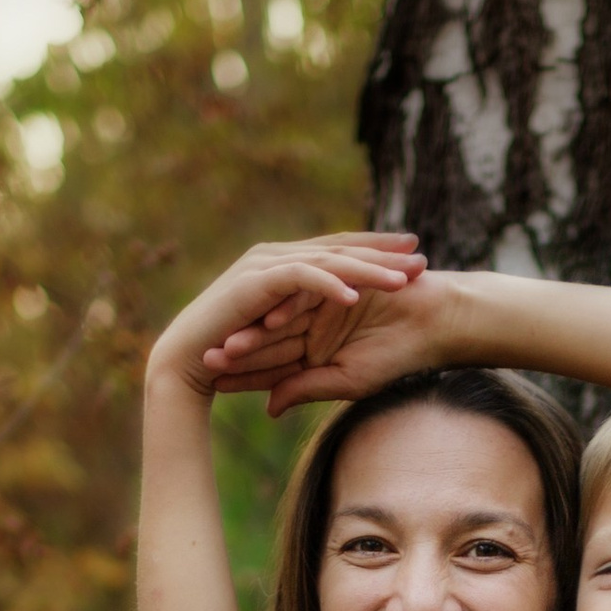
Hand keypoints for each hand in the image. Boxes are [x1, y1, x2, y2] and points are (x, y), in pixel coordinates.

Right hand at [149, 235, 423, 402]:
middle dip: (383, 253)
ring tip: (403, 279)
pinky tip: (356, 294)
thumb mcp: (282, 336)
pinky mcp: (256, 281)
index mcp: (285, 265)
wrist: (189, 361)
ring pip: (327, 260)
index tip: (414, 255)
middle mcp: (276, 256)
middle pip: (340, 249)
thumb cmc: (232, 354)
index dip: (377, 251)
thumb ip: (307, 324)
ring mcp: (266, 265)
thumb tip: (340, 327)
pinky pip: (301, 278)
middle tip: (422, 256)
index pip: (339, 251)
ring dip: (367, 269)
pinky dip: (328, 284)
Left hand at [205, 261, 461, 417]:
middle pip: (268, 340)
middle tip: (204, 361)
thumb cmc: (398, 356)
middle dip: (238, 352)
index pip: (271, 364)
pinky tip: (269, 322)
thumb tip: (268, 408)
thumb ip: (305, 388)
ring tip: (227, 347)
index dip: (244, 375)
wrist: (436, 320)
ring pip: (281, 318)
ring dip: (256, 333)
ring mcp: (320, 299)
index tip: (215, 387)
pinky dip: (292, 308)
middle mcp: (311, 322)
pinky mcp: (335, 278)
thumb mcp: (348, 379)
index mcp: (313, 349)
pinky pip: (308, 295)